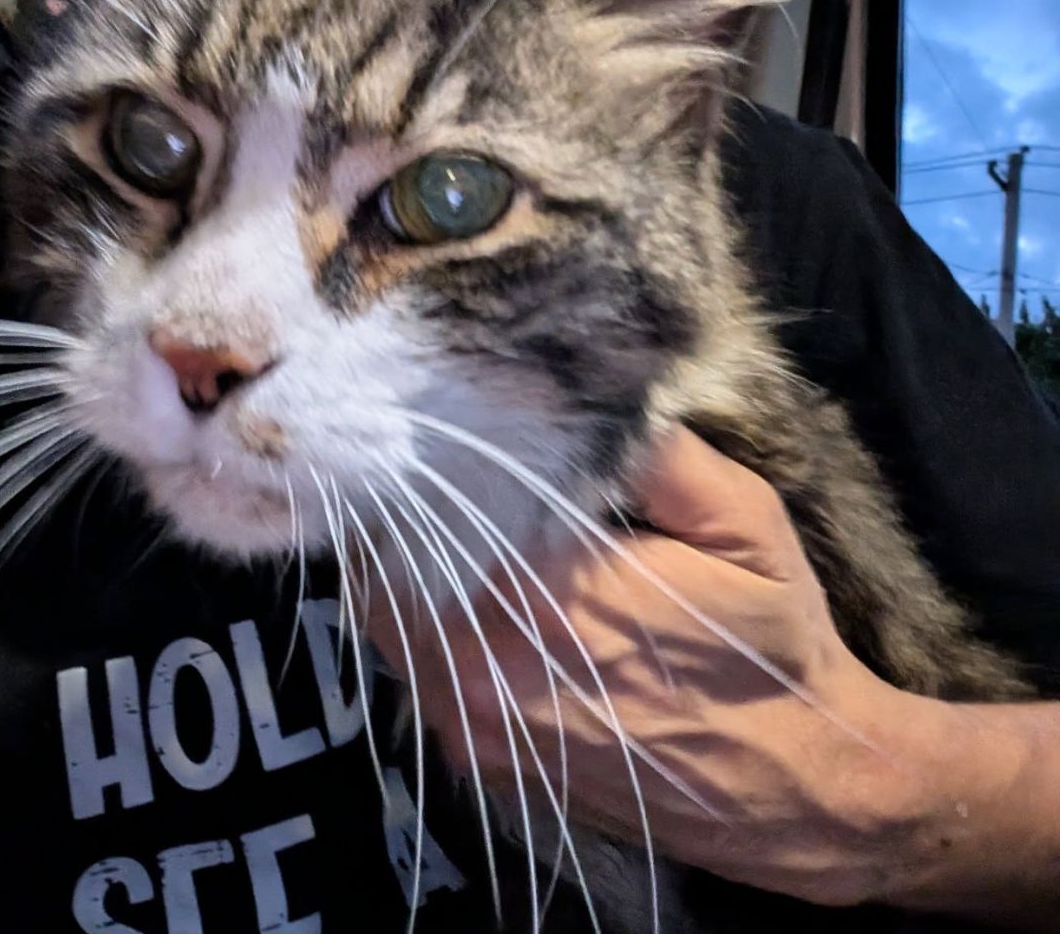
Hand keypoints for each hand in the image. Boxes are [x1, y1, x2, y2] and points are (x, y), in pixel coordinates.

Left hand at [365, 425, 1055, 922]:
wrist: (800, 786)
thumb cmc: (773, 642)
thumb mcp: (745, 521)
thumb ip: (656, 454)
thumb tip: (577, 399)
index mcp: (547, 592)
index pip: (429, 510)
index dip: (427, 472)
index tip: (445, 443)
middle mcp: (489, 667)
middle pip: (384, 571)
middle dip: (406, 523)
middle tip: (446, 488)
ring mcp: (477, 728)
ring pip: (387, 629)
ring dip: (407, 581)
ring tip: (461, 545)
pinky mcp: (483, 767)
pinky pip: (417, 681)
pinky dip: (428, 638)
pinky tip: (484, 614)